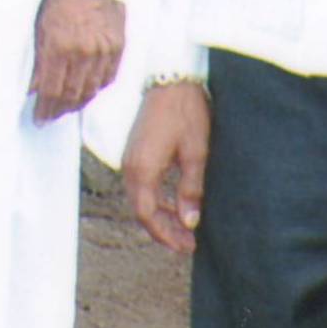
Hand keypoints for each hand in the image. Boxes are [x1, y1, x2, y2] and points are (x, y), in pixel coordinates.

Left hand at [29, 0, 127, 121]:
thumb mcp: (39, 26)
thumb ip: (37, 60)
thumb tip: (33, 87)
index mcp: (59, 46)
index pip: (51, 90)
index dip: (45, 109)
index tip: (39, 119)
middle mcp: (83, 53)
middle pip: (72, 95)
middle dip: (59, 110)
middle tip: (49, 117)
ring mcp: (104, 51)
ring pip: (91, 90)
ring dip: (77, 103)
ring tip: (64, 108)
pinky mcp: (119, 47)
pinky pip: (108, 78)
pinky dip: (96, 88)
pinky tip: (86, 92)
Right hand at [122, 81, 212, 255]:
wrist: (171, 81)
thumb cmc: (185, 114)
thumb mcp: (196, 154)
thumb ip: (191, 189)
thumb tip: (190, 222)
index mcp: (143, 169)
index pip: (146, 213)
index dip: (165, 234)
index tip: (186, 246)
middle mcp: (131, 167)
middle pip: (141, 209)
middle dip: (164, 230)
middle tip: (189, 243)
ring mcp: (131, 160)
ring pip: (142, 199)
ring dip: (162, 216)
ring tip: (186, 229)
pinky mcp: (137, 153)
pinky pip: (143, 186)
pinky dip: (158, 201)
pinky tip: (177, 205)